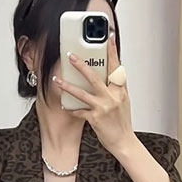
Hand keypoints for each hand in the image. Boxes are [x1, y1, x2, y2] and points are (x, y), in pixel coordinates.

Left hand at [52, 39, 134, 156]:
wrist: (124, 142)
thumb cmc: (123, 123)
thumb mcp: (123, 102)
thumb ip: (115, 89)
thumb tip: (109, 77)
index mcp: (120, 91)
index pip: (116, 68)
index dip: (113, 52)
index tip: (109, 38)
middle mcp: (112, 97)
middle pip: (94, 77)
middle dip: (81, 65)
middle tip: (71, 56)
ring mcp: (103, 107)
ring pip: (82, 93)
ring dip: (67, 86)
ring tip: (57, 80)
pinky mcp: (95, 118)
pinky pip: (79, 111)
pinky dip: (71, 108)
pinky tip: (64, 105)